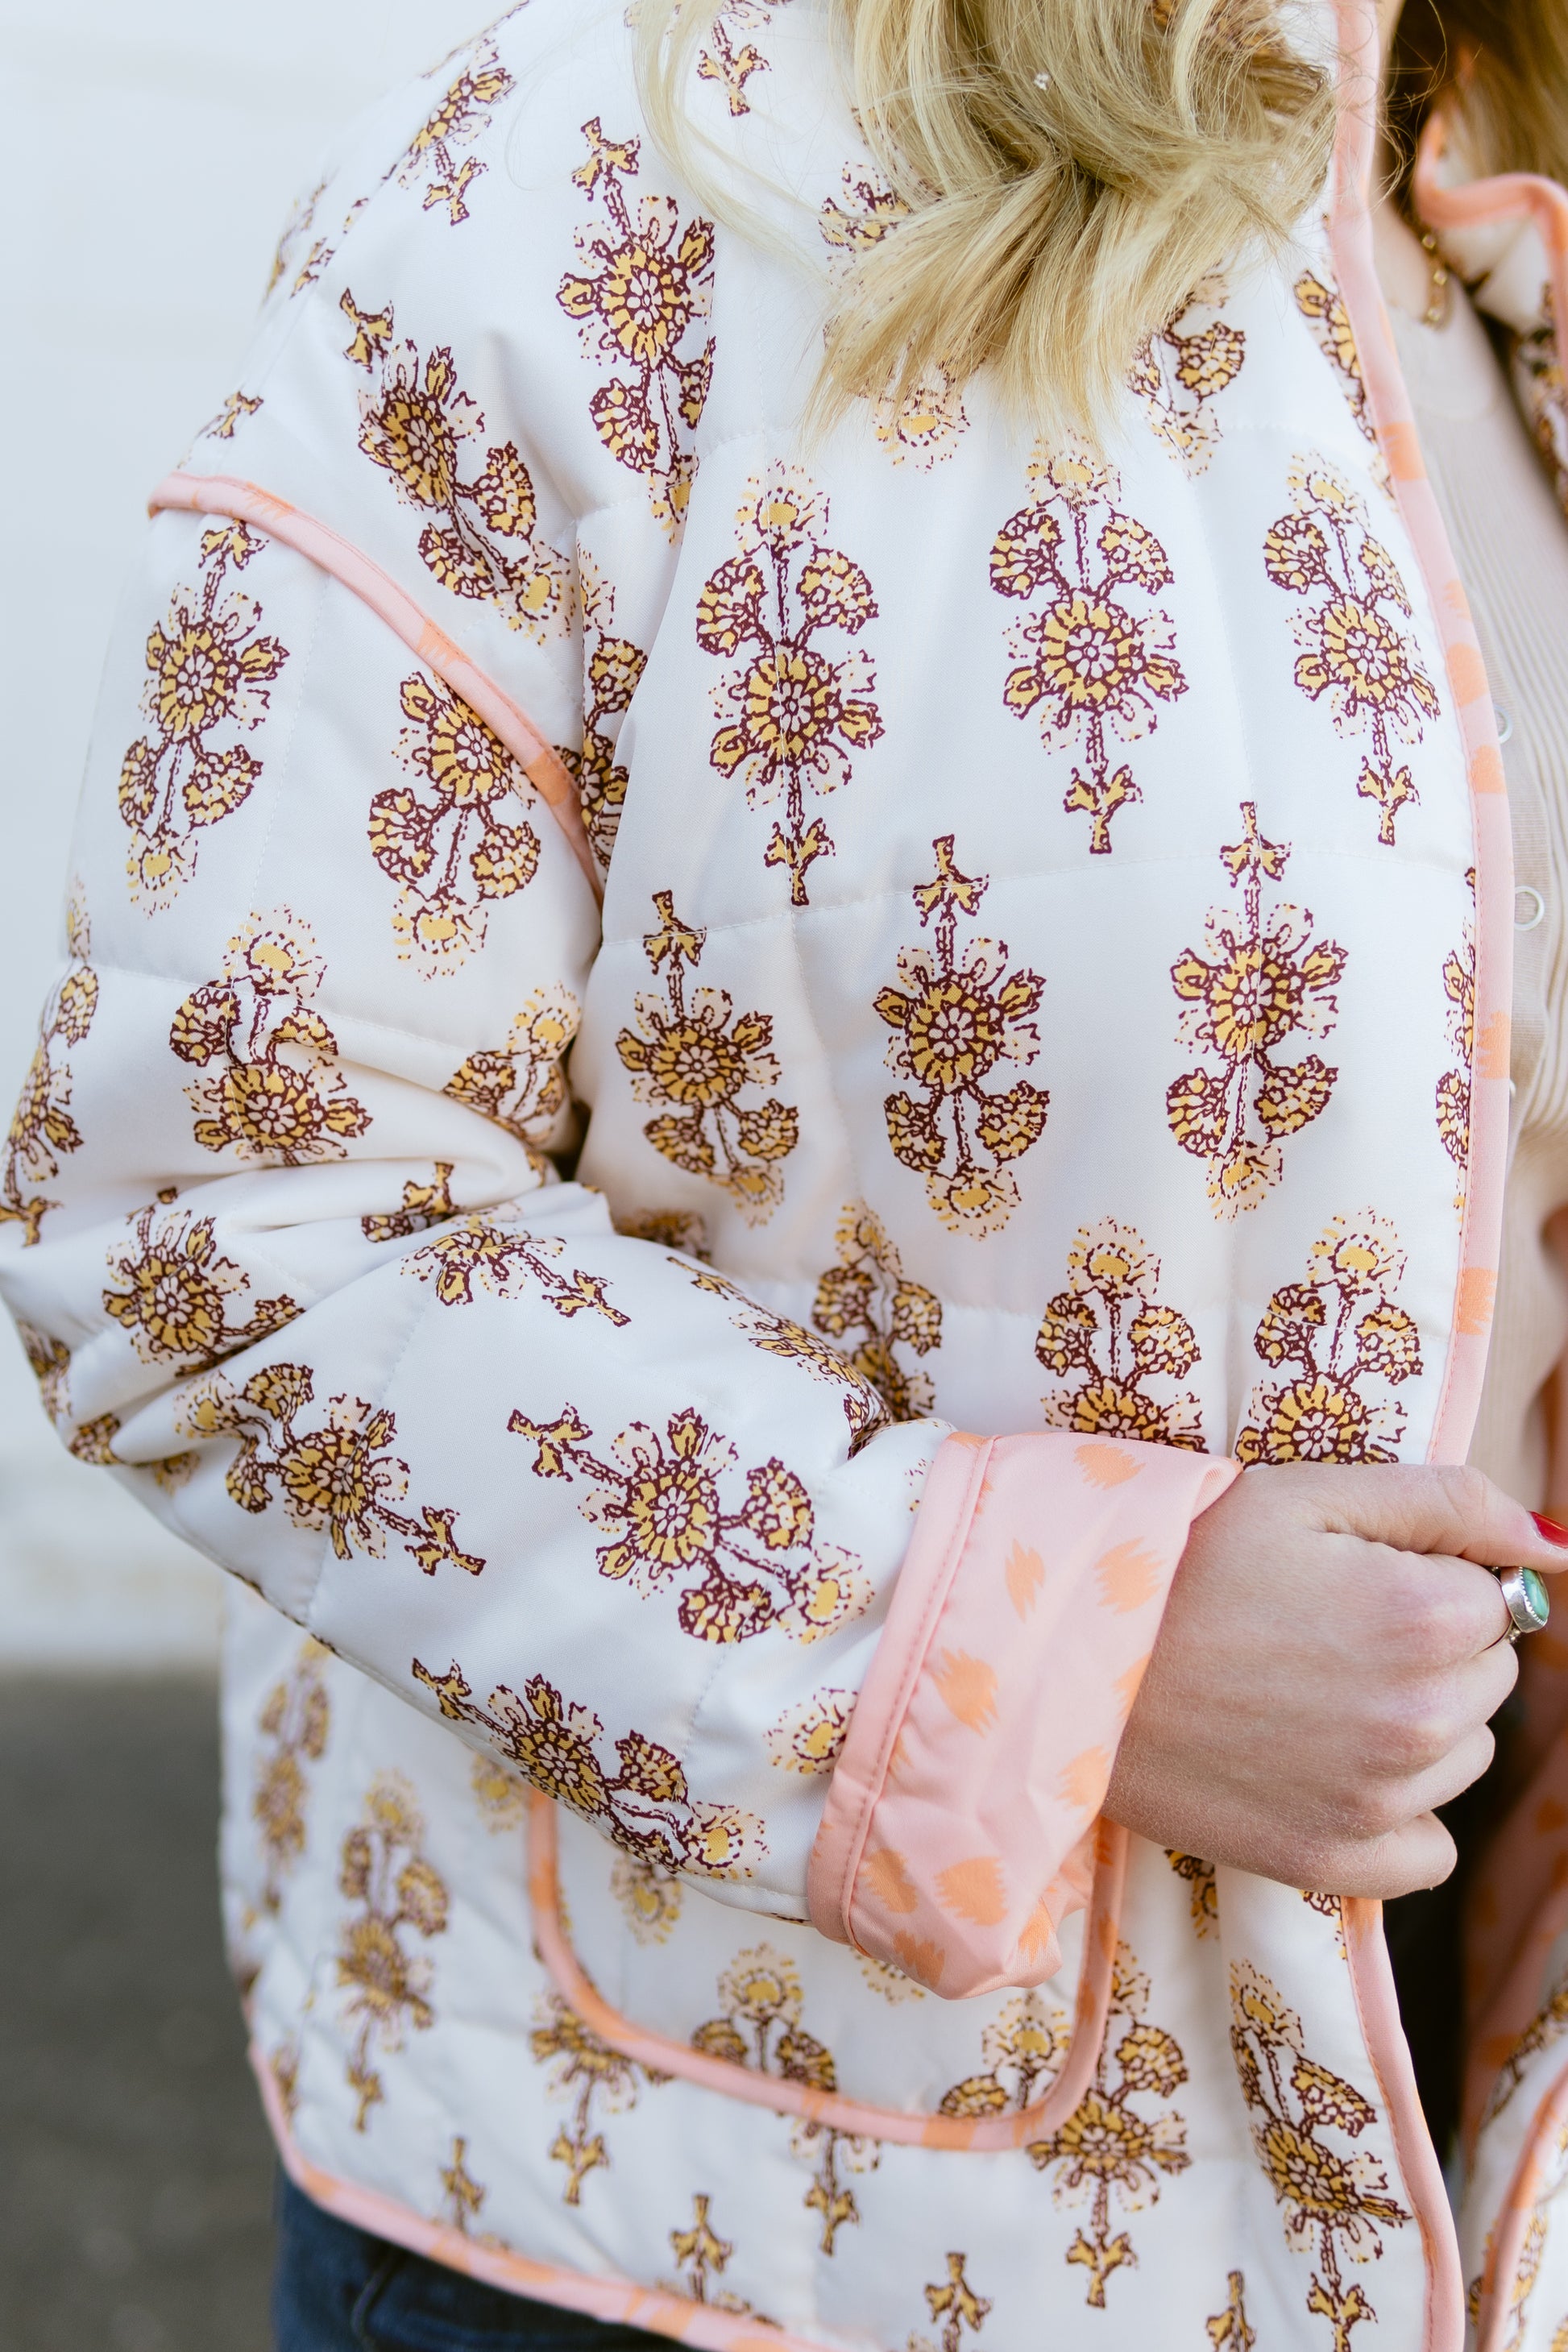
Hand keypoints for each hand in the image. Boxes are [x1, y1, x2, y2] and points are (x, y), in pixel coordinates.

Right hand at [1104, 1463, 1567, 1897]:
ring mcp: (1381, 1802)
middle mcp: (1423, 1720)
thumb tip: (1557, 1545)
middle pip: (1485, 1678)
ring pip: (1460, 1756)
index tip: (1341, 1576)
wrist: (1066, 1657)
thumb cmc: (1181, 1559)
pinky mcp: (1333, 1862)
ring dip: (1413, 1724)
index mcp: (1428, 1616)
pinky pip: (1427, 1849)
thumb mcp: (1309, 1492)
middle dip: (1428, 1648)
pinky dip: (1395, 1814)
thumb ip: (1449, 1503)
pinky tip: (1323, 1766)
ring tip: (1306, 1690)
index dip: (1421, 1577)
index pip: (1492, 1598)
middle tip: (1317, 1629)